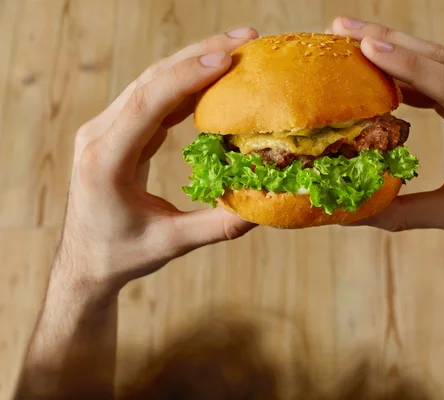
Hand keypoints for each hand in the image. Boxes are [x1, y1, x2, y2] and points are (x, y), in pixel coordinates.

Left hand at [59, 28, 257, 293]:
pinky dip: (186, 84)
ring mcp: (107, 128)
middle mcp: (100, 135)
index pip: (148, 103)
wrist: (85, 260)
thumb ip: (219, 225)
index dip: (187, 76)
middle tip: (245, 39)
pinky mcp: (119, 130)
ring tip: (236, 50)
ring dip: (193, 62)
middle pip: (152, 80)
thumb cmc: (122, 254)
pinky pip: (154, 97)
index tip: (227, 59)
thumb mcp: (172, 244)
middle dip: (199, 54)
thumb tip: (266, 206)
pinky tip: (213, 76)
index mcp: (106, 160)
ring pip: (153, 82)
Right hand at [329, 17, 443, 245]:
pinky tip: (380, 67)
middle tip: (344, 28)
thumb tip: (347, 215)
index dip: (407, 64)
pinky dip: (411, 70)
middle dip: (391, 40)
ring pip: (442, 61)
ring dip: (398, 49)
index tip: (367, 46)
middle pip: (443, 59)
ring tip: (354, 40)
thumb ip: (399, 213)